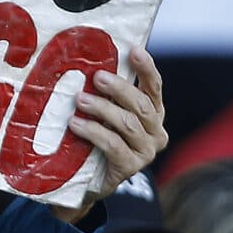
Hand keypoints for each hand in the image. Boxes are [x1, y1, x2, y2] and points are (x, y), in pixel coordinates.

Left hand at [53, 47, 167, 220]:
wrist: (87, 182)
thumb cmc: (96, 138)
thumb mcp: (105, 113)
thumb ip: (106, 94)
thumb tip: (90, 62)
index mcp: (153, 112)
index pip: (154, 87)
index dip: (146, 68)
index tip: (134, 50)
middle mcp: (156, 131)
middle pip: (142, 104)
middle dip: (120, 88)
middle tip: (97, 77)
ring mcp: (146, 151)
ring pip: (128, 124)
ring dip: (102, 109)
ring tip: (80, 100)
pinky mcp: (130, 167)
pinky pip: (113, 145)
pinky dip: (94, 132)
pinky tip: (76, 124)